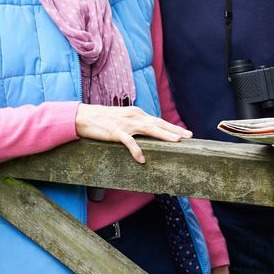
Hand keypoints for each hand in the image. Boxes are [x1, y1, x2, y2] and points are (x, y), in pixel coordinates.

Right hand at [74, 104, 192, 162]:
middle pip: (159, 123)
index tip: (185, 132)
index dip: (172, 127)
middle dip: (175, 130)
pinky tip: (142, 159)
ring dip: (164, 135)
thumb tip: (148, 129)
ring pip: (149, 129)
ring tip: (176, 142)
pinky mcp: (115, 132)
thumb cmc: (103, 119)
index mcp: (137, 113)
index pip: (158, 120)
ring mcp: (125, 124)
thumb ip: (136, 123)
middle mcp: (134, 116)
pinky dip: (136, 150)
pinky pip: (129, 142)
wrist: (83, 116)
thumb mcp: (123, 118)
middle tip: (189, 136)